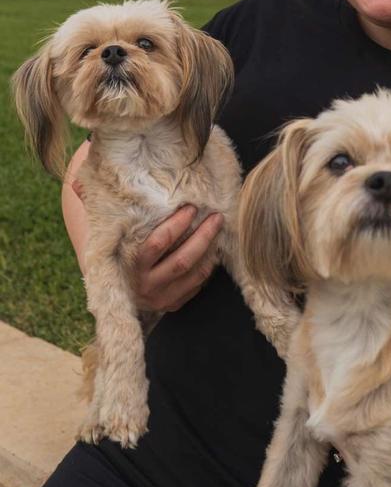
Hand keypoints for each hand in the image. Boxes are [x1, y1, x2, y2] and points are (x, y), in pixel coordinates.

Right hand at [73, 178, 223, 313]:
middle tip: (215, 216)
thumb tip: (76, 182)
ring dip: (210, 250)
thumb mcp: (104, 238)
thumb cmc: (113, 256)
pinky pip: (197, 285)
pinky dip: (208, 267)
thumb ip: (94, 210)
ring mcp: (161, 298)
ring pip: (193, 273)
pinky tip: (215, 249)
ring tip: (218, 229)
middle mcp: (145, 285)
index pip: (158, 244)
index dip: (176, 225)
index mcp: (128, 266)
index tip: (190, 207)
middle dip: (202, 237)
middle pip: (182, 260)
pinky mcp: (173, 305)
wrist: (114, 297)